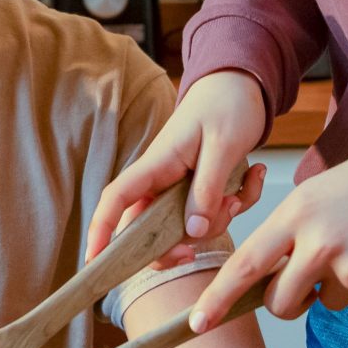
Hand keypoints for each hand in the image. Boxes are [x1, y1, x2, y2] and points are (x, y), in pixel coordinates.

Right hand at [88, 71, 270, 264]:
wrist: (241, 86)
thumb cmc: (227, 106)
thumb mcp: (223, 145)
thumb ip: (207, 189)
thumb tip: (192, 231)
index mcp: (157, 164)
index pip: (117, 199)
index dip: (101, 230)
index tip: (94, 262)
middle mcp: (161, 180)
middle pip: (149, 230)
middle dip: (179, 243)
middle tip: (209, 234)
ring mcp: (178, 188)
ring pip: (185, 228)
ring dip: (218, 220)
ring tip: (241, 191)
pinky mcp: (198, 190)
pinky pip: (211, 215)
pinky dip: (236, 204)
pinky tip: (253, 178)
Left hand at [189, 153, 347, 329]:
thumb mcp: (310, 197)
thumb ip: (284, 235)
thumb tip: (260, 279)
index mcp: (294, 215)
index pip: (245, 264)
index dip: (218, 297)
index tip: (198, 322)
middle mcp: (317, 242)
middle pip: (279, 301)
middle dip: (284, 303)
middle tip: (301, 287)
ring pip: (319, 305)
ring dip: (329, 291)